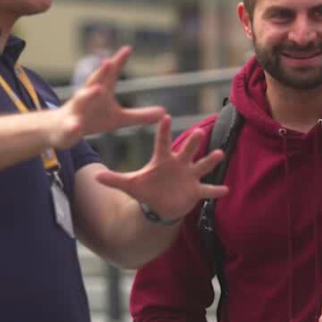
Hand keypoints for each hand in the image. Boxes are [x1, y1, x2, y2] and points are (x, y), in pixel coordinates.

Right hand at [49, 47, 165, 146]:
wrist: (63, 130)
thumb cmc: (92, 119)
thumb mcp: (118, 119)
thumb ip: (139, 115)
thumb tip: (164, 112)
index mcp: (100, 91)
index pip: (110, 74)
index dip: (118, 62)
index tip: (128, 49)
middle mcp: (87, 96)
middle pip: (95, 82)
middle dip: (102, 72)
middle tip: (109, 62)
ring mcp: (76, 111)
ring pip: (81, 100)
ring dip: (88, 94)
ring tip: (98, 89)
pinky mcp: (68, 126)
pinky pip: (71, 126)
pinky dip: (73, 126)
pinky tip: (76, 127)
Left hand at [94, 116, 228, 220]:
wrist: (160, 205)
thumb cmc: (146, 190)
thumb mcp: (130, 185)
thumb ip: (114, 179)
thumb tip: (95, 176)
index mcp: (163, 159)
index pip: (163, 142)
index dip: (164, 131)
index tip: (166, 116)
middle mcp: (179, 163)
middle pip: (187, 150)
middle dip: (193, 143)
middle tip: (198, 133)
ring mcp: (190, 176)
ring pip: (202, 166)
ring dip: (210, 161)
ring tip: (219, 154)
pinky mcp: (196, 190)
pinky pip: (208, 190)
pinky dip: (216, 191)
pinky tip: (226, 190)